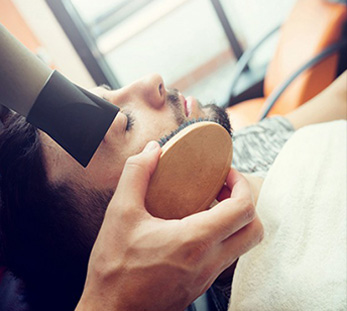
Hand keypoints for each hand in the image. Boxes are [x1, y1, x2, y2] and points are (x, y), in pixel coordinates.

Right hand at [76, 141, 262, 310]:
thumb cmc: (114, 269)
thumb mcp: (119, 214)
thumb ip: (136, 174)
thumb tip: (152, 150)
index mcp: (194, 242)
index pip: (244, 210)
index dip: (242, 184)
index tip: (225, 174)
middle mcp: (209, 262)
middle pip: (255, 230)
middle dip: (246, 203)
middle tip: (222, 189)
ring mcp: (207, 278)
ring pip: (243, 246)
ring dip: (235, 220)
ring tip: (209, 205)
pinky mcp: (200, 286)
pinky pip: (226, 258)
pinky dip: (222, 237)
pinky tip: (194, 228)